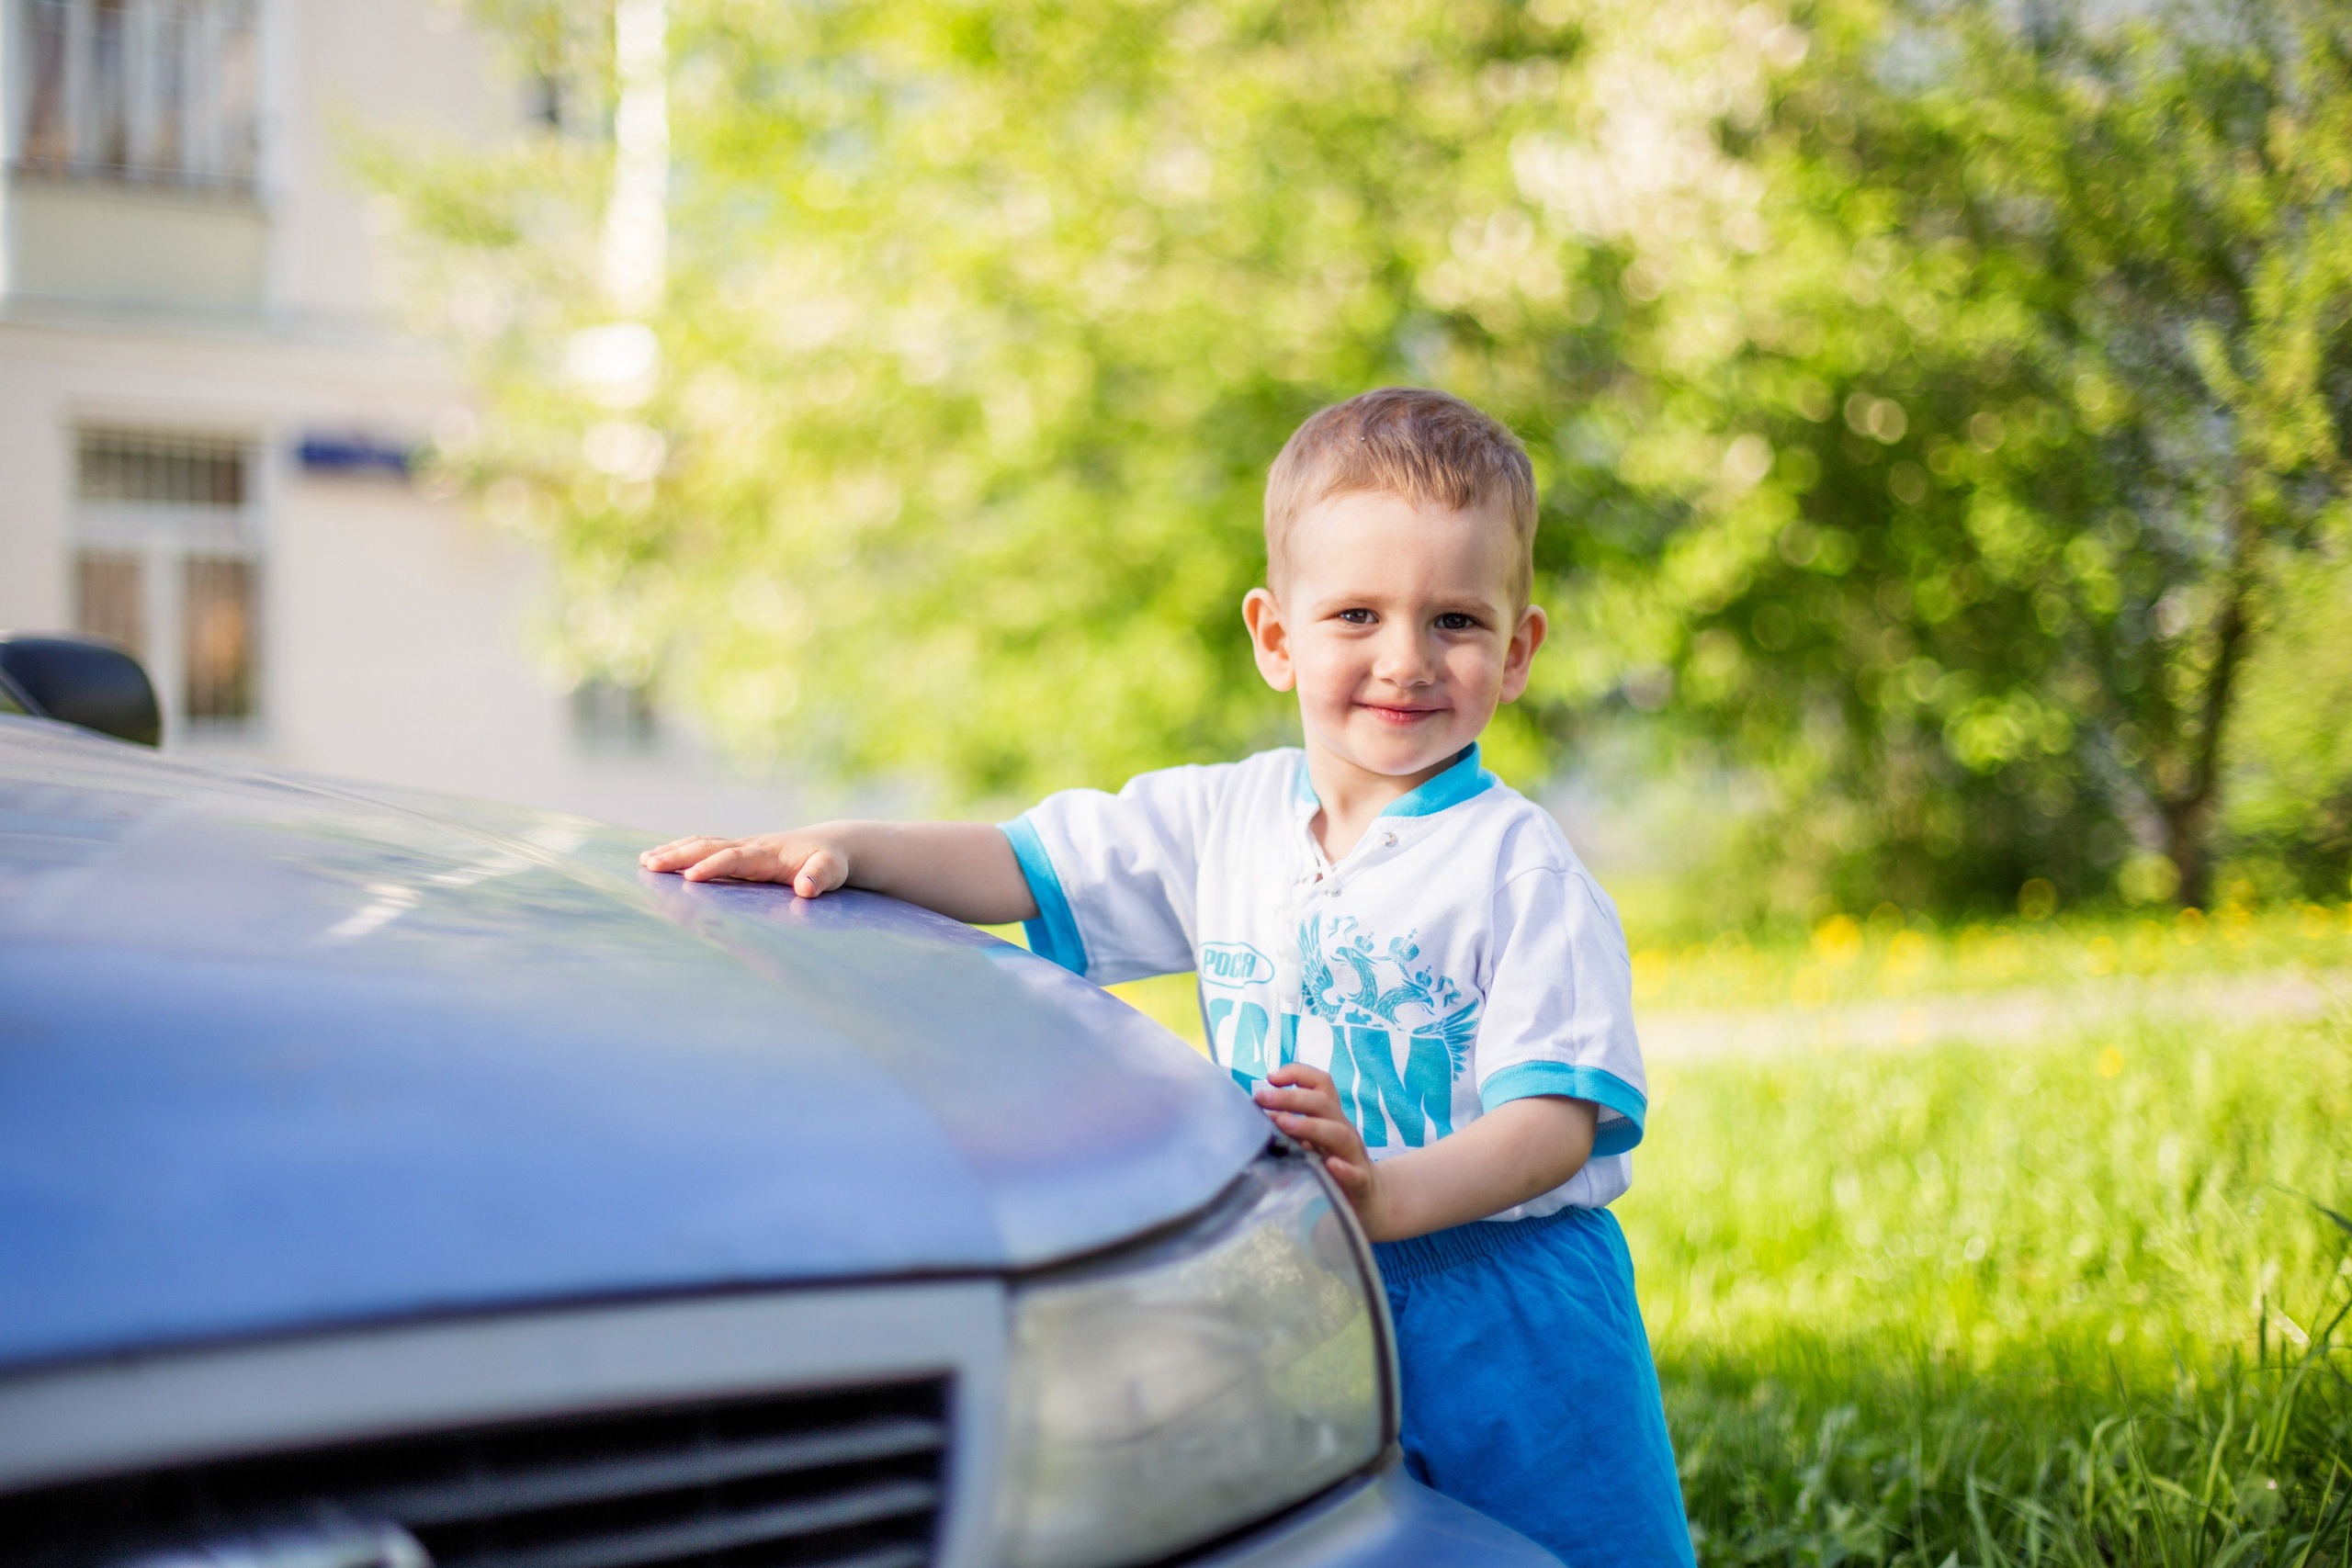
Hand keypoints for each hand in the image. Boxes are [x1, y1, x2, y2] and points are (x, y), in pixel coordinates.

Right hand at [639, 831, 850, 897]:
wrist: (830, 845)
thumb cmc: (830, 862)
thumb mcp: (833, 870)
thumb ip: (820, 877)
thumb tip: (805, 887)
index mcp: (768, 854)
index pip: (736, 858)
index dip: (714, 866)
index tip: (691, 877)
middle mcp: (750, 846)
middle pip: (709, 847)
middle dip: (680, 856)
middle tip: (650, 865)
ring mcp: (741, 847)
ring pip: (702, 844)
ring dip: (674, 852)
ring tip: (645, 861)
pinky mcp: (736, 852)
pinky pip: (704, 848)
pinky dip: (680, 851)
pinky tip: (657, 859)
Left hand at [1253, 1064, 1394, 1237]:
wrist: (1369, 1200)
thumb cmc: (1332, 1165)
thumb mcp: (1311, 1141)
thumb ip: (1289, 1125)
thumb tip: (1258, 1114)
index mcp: (1330, 1117)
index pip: (1320, 1084)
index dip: (1298, 1073)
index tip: (1270, 1077)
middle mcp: (1343, 1130)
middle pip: (1323, 1103)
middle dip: (1291, 1097)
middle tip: (1262, 1098)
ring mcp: (1353, 1155)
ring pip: (1339, 1133)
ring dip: (1311, 1126)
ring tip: (1284, 1124)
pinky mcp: (1361, 1183)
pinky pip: (1355, 1174)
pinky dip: (1344, 1169)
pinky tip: (1330, 1165)